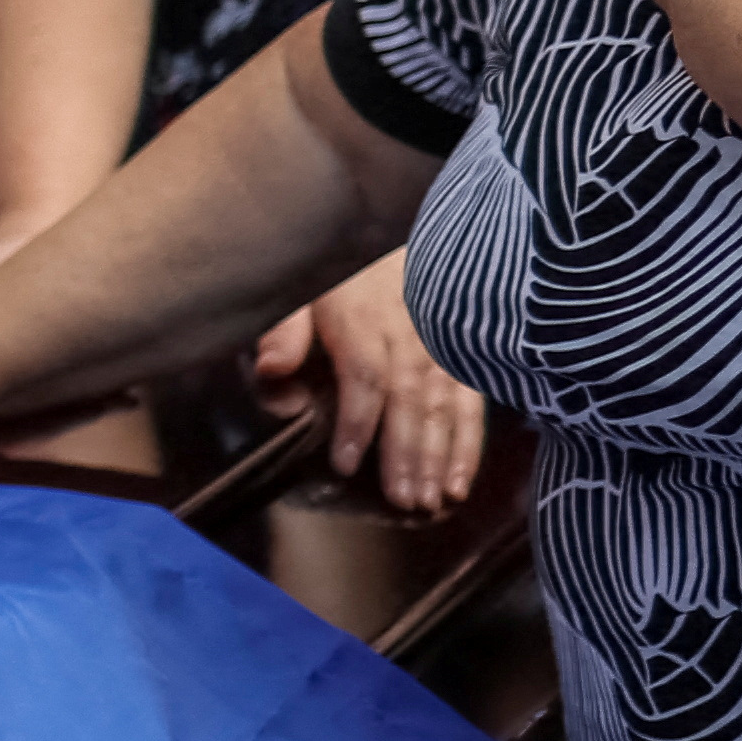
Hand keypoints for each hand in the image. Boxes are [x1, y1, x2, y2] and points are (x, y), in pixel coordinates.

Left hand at [255, 252, 485, 517]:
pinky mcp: (463, 358)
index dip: (358, 422)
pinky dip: (469, 445)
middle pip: (409, 398)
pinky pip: (470, 404)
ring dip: (440, 456)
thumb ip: (284, 331)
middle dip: (408, 452)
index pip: (365, 376)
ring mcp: (441, 346)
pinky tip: (461, 484)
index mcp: (361, 319)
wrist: (395, 240)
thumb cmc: (337, 277)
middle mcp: (408, 333)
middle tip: (403, 499)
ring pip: (444, 405)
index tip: (346, 465)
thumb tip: (271, 368)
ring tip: (431, 501)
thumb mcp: (300, 291)